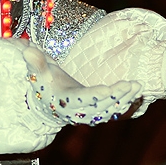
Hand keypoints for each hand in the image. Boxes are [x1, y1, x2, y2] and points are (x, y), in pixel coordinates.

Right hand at [22, 44, 141, 124]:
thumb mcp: (39, 74)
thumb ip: (36, 62)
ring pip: (110, 110)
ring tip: (137, 86)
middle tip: (131, 84)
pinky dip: (126, 103)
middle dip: (117, 96)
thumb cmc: (44, 85)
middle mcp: (78, 112)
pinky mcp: (97, 113)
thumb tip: (28, 50)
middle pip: (101, 106)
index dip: (95, 95)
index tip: (108, 89)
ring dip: (125, 99)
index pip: (82, 99)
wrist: (47, 104)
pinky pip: (114, 111)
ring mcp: (89, 115)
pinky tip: (137, 92)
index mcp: (65, 102)